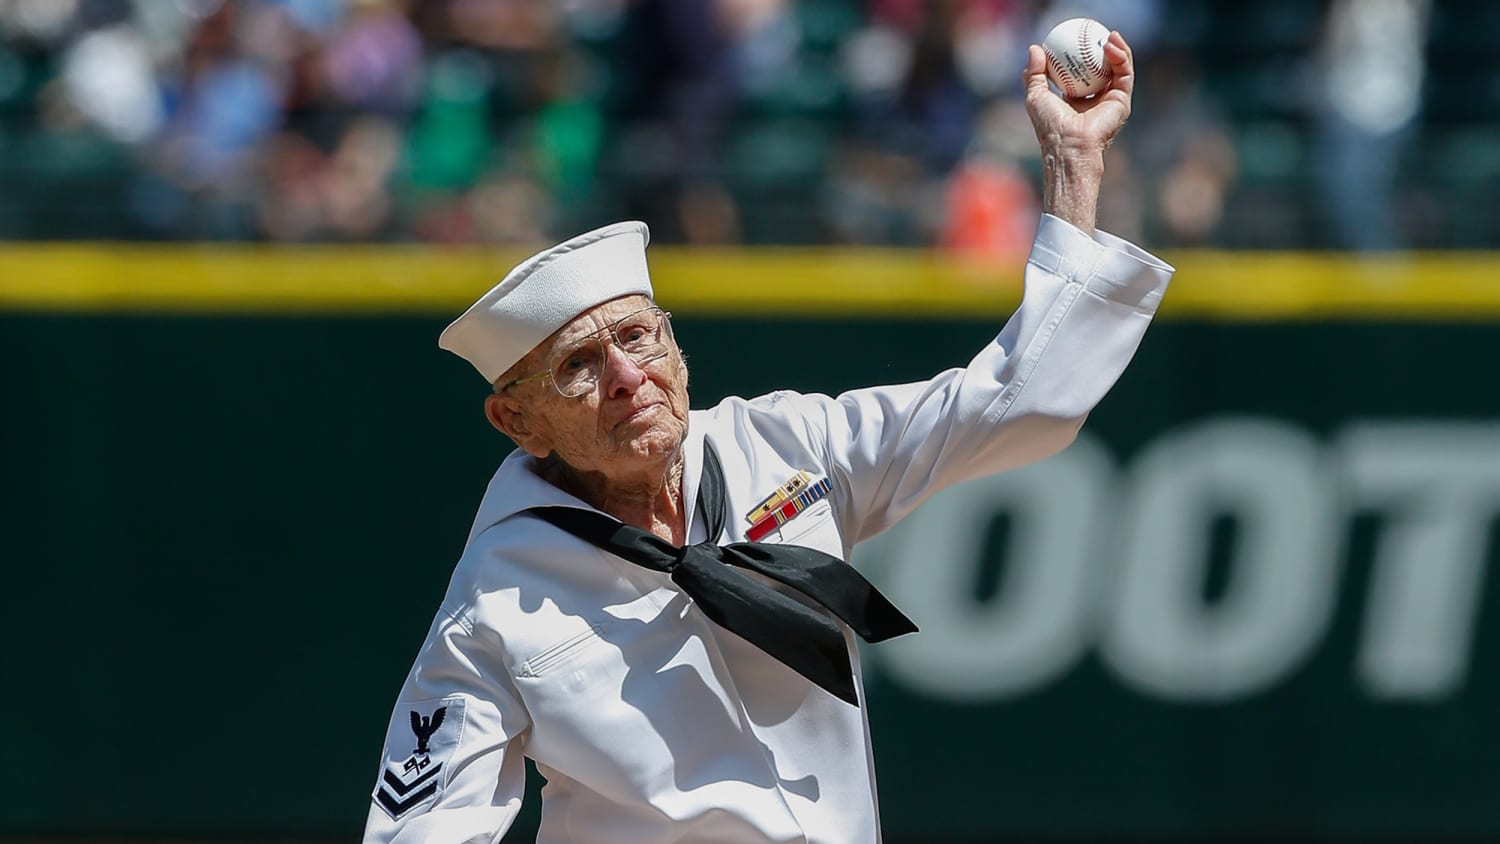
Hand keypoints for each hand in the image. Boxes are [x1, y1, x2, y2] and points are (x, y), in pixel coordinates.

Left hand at [1022, 30, 1134, 233]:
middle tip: (1095, 31)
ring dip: (1116, 49)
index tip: (1076, 36)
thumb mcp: (1036, 95)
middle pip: (1103, 67)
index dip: (1082, 52)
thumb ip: (1035, 74)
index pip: (1082, 70)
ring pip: (1118, 68)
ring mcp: (1111, 100)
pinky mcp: (1122, 101)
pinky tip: (1112, 45)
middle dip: (1103, 48)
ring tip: (1109, 35)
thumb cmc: (1049, 125)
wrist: (1067, 145)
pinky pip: (1124, 74)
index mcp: (1077, 98)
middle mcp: (1096, 99)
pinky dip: (1121, 57)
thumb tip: (1035, 48)